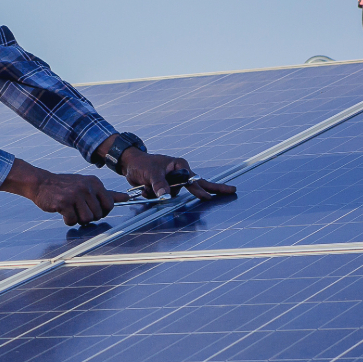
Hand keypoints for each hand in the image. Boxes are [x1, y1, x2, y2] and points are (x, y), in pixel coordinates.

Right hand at [0, 158, 129, 225]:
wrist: (41, 183)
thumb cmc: (65, 186)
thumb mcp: (87, 185)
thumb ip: (107, 193)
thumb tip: (126, 197)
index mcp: (95, 183)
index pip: (109, 205)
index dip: (101, 212)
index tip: (90, 208)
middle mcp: (87, 187)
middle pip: (98, 215)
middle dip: (87, 216)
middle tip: (77, 208)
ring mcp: (75, 194)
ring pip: (87, 219)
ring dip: (78, 219)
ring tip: (70, 210)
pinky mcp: (64, 202)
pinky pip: (72, 221)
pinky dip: (67, 220)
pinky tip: (62, 211)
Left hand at [119, 148, 237, 202]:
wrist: (130, 165)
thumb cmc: (142, 164)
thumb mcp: (150, 172)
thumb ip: (159, 184)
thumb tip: (166, 196)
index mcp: (180, 166)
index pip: (193, 180)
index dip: (201, 190)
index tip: (210, 197)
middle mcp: (180, 174)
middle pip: (198, 185)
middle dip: (212, 190)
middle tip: (232, 190)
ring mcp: (174, 182)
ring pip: (173, 195)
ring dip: (159, 194)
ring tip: (147, 184)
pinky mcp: (166, 189)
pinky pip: (163, 198)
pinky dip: (153, 196)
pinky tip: (145, 188)